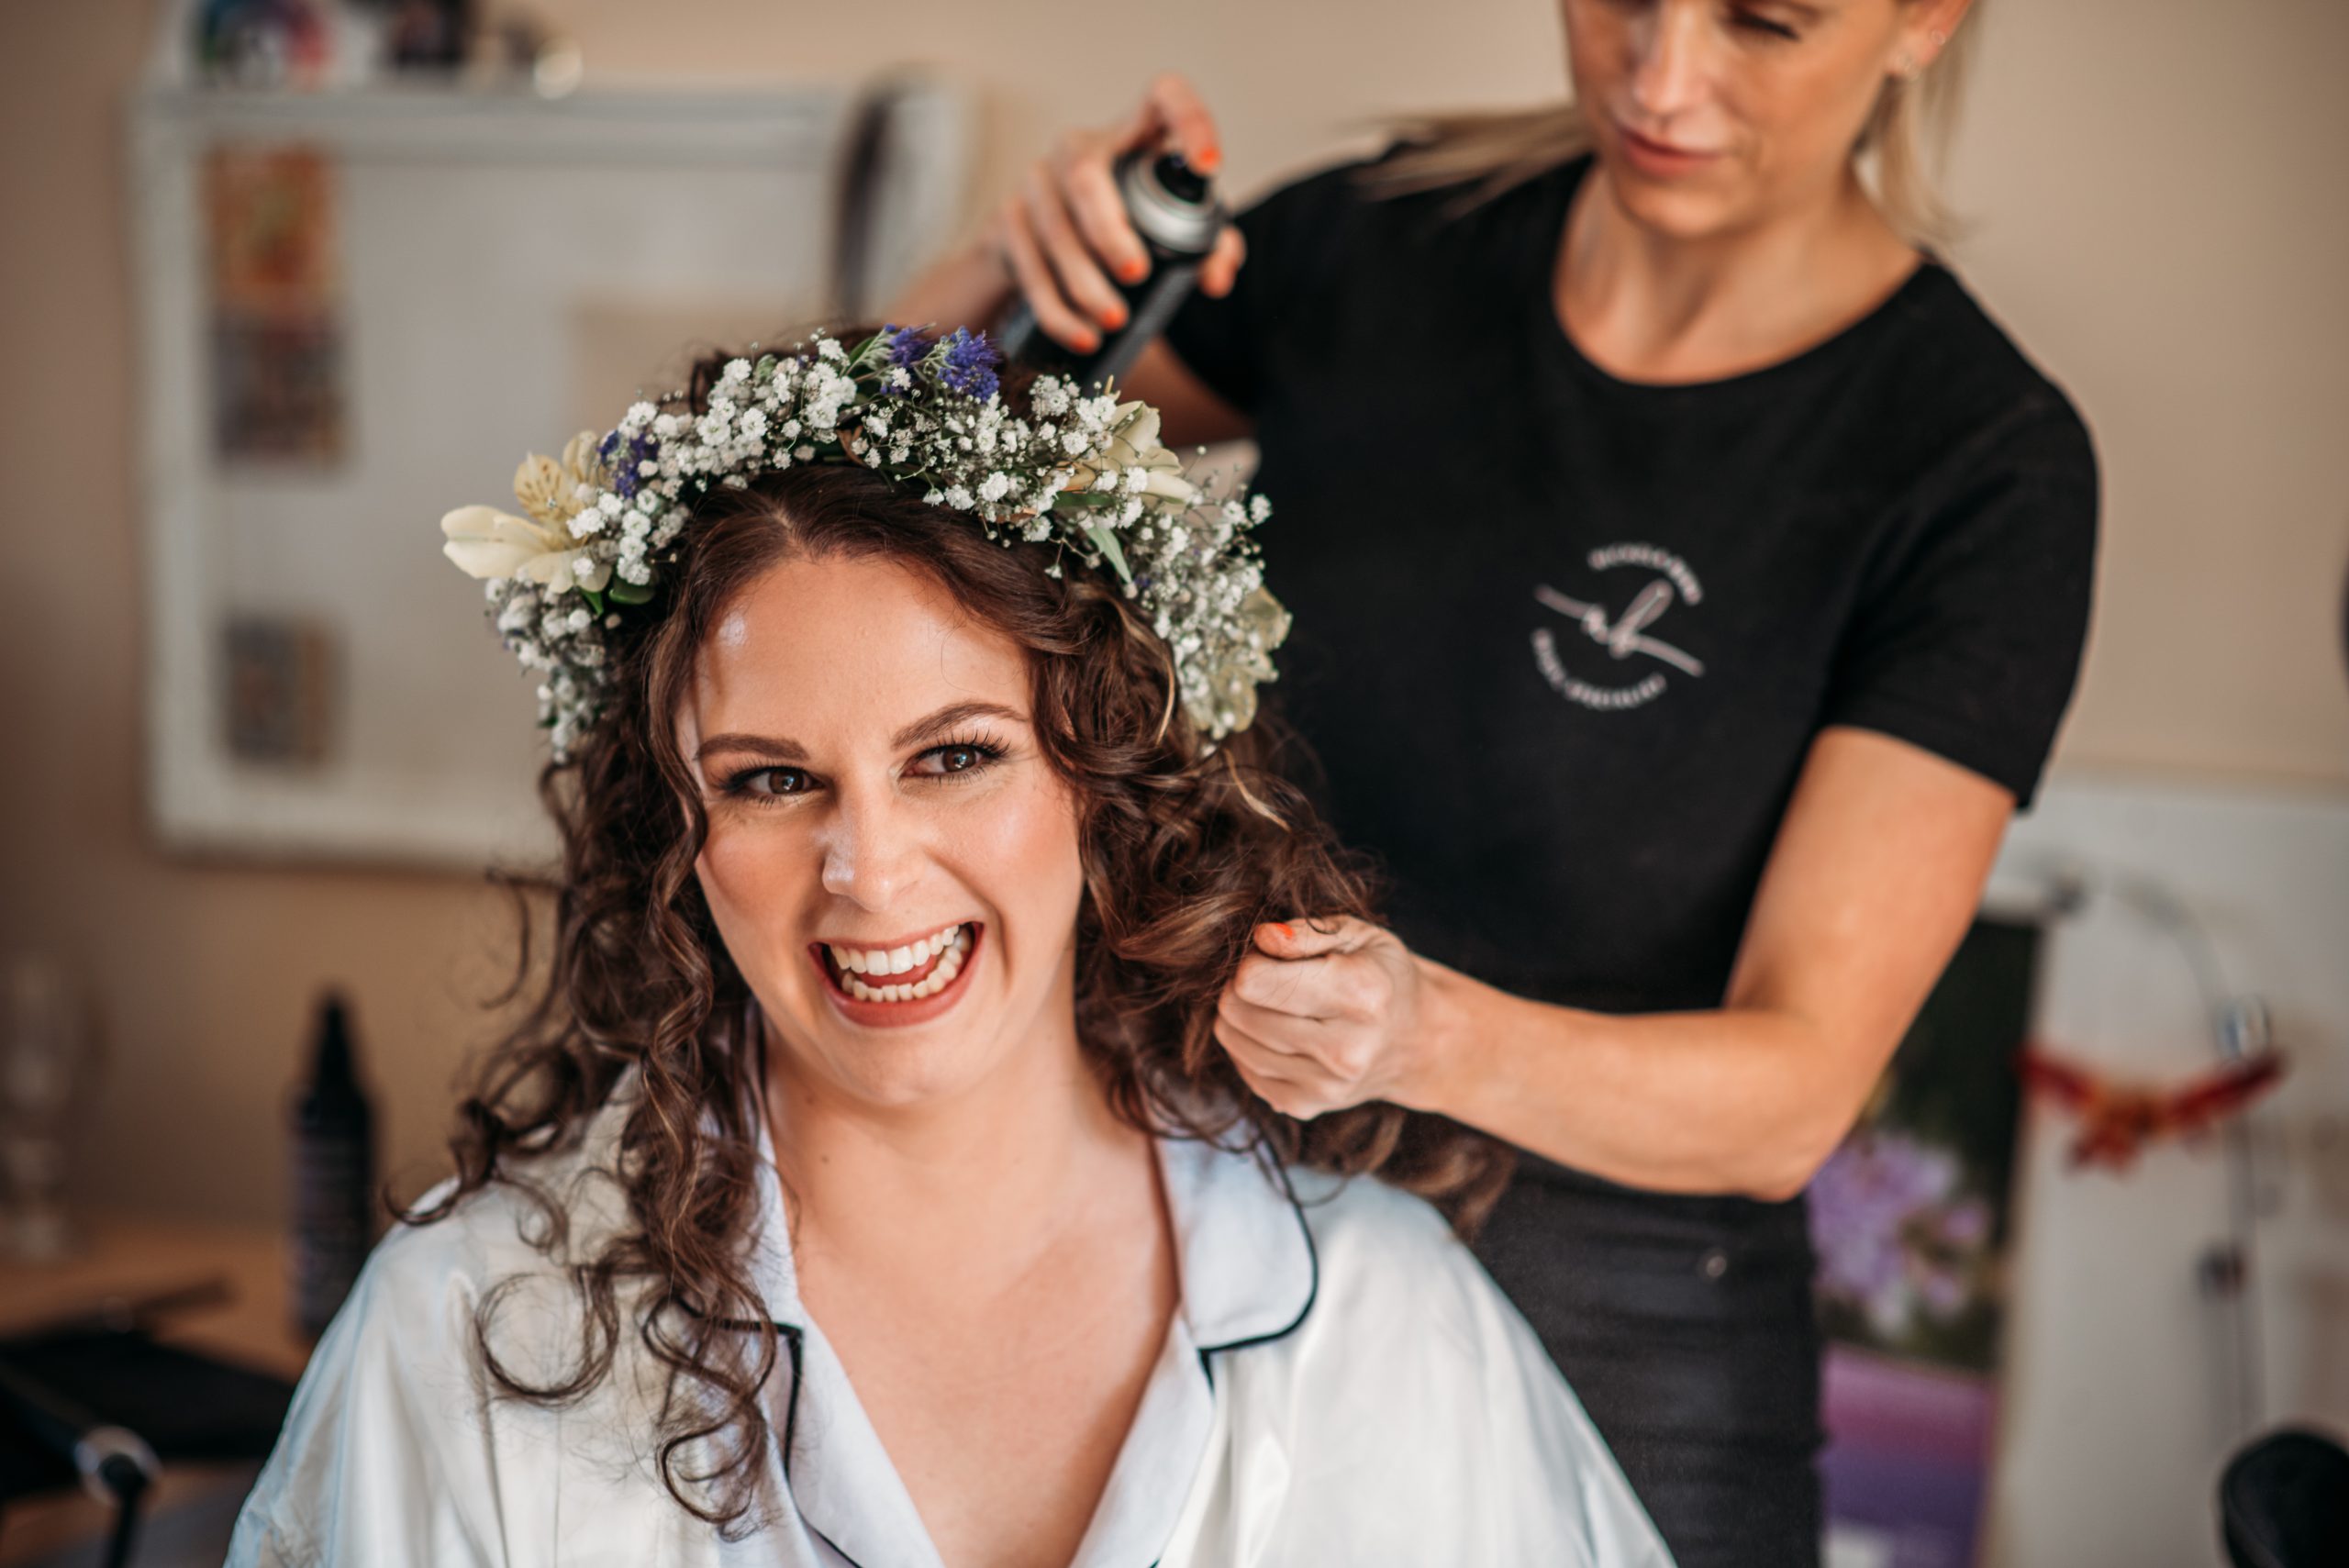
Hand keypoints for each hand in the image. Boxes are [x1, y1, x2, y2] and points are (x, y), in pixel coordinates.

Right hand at [980, 72, 1247, 354]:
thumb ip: (1208, 246)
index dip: (1190, 121)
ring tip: (1113, 319)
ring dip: (1083, 281)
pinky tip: (1082, 334)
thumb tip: (1215, 276)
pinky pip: (1028, 266)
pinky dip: (1056, 308)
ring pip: (1053, 228)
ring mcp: (1037, 179)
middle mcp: (1080, 146)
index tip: (1210, 168)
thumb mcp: (1172, 228)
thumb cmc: (1127, 225)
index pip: (1166, 97)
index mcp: (1135, 134)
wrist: (1046, 244)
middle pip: (1085, 173)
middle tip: (1136, 274)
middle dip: (1109, 229)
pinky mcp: (1007, 218)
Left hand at [1213, 917, 1438, 1119]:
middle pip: (1238, 1011)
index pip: (1255, 981)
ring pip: (1233, 1041)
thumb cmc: (1381, 975)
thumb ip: (1306, 932)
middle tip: (1270, 980)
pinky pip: (1244, 1070)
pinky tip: (1277, 1031)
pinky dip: (1249, 1047)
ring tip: (1273, 1004)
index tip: (1271, 958)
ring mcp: (1324, 1085)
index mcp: (1359, 994)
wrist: (1417, 1040)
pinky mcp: (1304, 1106)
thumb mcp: (1356, 935)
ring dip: (1240, 1017)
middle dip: (1240, 988)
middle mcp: (1344, 1049)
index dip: (1251, 961)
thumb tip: (1262, 939)